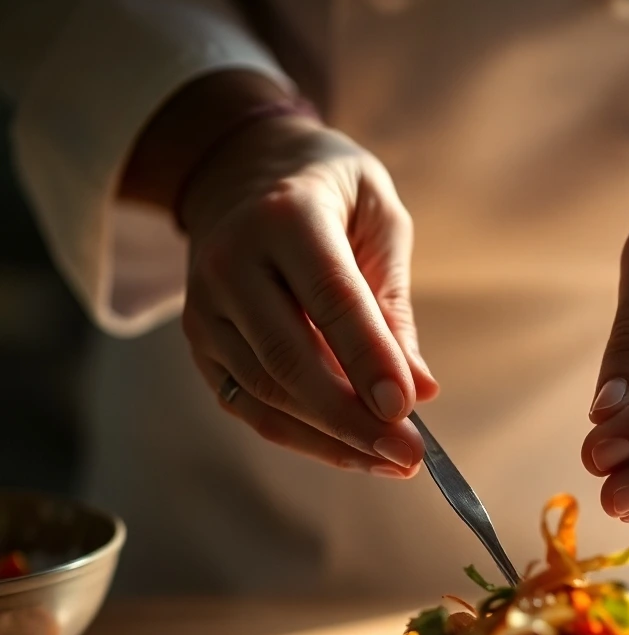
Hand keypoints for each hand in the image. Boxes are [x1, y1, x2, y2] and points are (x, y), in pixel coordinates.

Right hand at [177, 111, 436, 475]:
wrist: (242, 173)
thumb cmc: (331, 195)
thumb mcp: (379, 220)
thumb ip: (394, 303)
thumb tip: (420, 388)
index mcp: (286, 216)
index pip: (330, 298)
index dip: (368, 359)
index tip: (407, 409)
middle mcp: (231, 262)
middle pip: (289, 358)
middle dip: (353, 418)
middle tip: (409, 454)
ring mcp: (206, 308)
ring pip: (267, 394)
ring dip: (333, 439)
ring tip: (392, 461)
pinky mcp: (202, 345)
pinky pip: (250, 406)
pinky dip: (304, 438)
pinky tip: (352, 452)